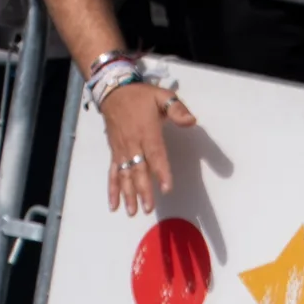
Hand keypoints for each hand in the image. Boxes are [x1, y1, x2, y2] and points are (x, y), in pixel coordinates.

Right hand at [101, 77, 194, 213]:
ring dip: (128, 194)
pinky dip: (113, 189)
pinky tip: (114, 205)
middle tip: (148, 208)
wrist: (113, 92)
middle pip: (139, 169)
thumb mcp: (162, 96)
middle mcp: (133, 143)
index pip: (155, 154)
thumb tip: (191, 121)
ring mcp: (122, 150)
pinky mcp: (114, 153)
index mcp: (147, 131)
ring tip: (132, 212)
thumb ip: (177, 109)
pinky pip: (113, 173)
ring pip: (125, 175)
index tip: (166, 187)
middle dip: (143, 190)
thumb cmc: (141, 96)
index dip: (161, 171)